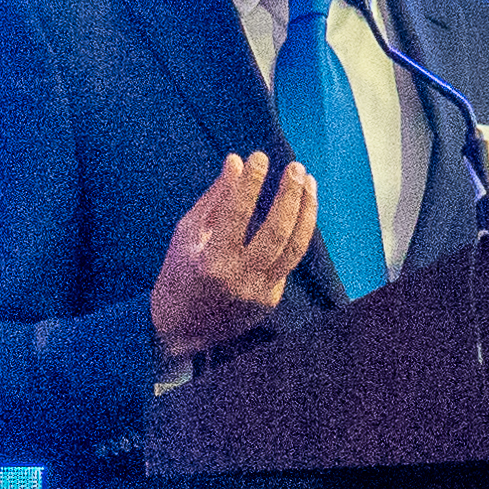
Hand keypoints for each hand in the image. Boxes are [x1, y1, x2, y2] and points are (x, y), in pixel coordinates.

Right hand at [150, 150, 321, 352]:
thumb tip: (236, 161)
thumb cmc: (179, 274)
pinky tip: (300, 208)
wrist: (181, 330)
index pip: (236, 215)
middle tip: (295, 168)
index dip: (250, 184)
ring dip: (306, 211)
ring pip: (295, 248)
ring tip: (309, 182)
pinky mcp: (271, 299)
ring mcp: (259, 292)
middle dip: (290, 195)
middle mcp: (239, 279)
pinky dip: (297, 231)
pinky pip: (289, 259)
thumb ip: (215, 199)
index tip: (258, 157)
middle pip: (276, 232)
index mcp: (211, 262)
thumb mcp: (187, 234)